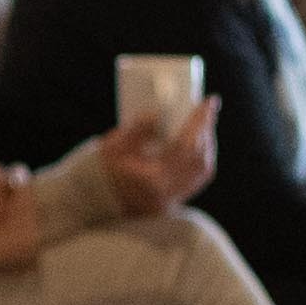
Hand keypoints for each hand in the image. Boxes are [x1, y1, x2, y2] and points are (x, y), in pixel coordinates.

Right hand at [92, 99, 220, 217]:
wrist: (95, 203)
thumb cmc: (102, 172)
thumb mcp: (113, 147)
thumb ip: (137, 129)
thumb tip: (158, 114)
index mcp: (151, 178)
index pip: (184, 146)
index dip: (199, 122)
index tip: (210, 101)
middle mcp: (166, 192)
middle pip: (199, 159)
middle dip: (206, 132)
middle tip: (208, 110)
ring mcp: (171, 200)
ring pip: (202, 170)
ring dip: (207, 145)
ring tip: (203, 125)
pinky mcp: (172, 202)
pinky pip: (197, 180)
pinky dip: (202, 160)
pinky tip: (197, 146)